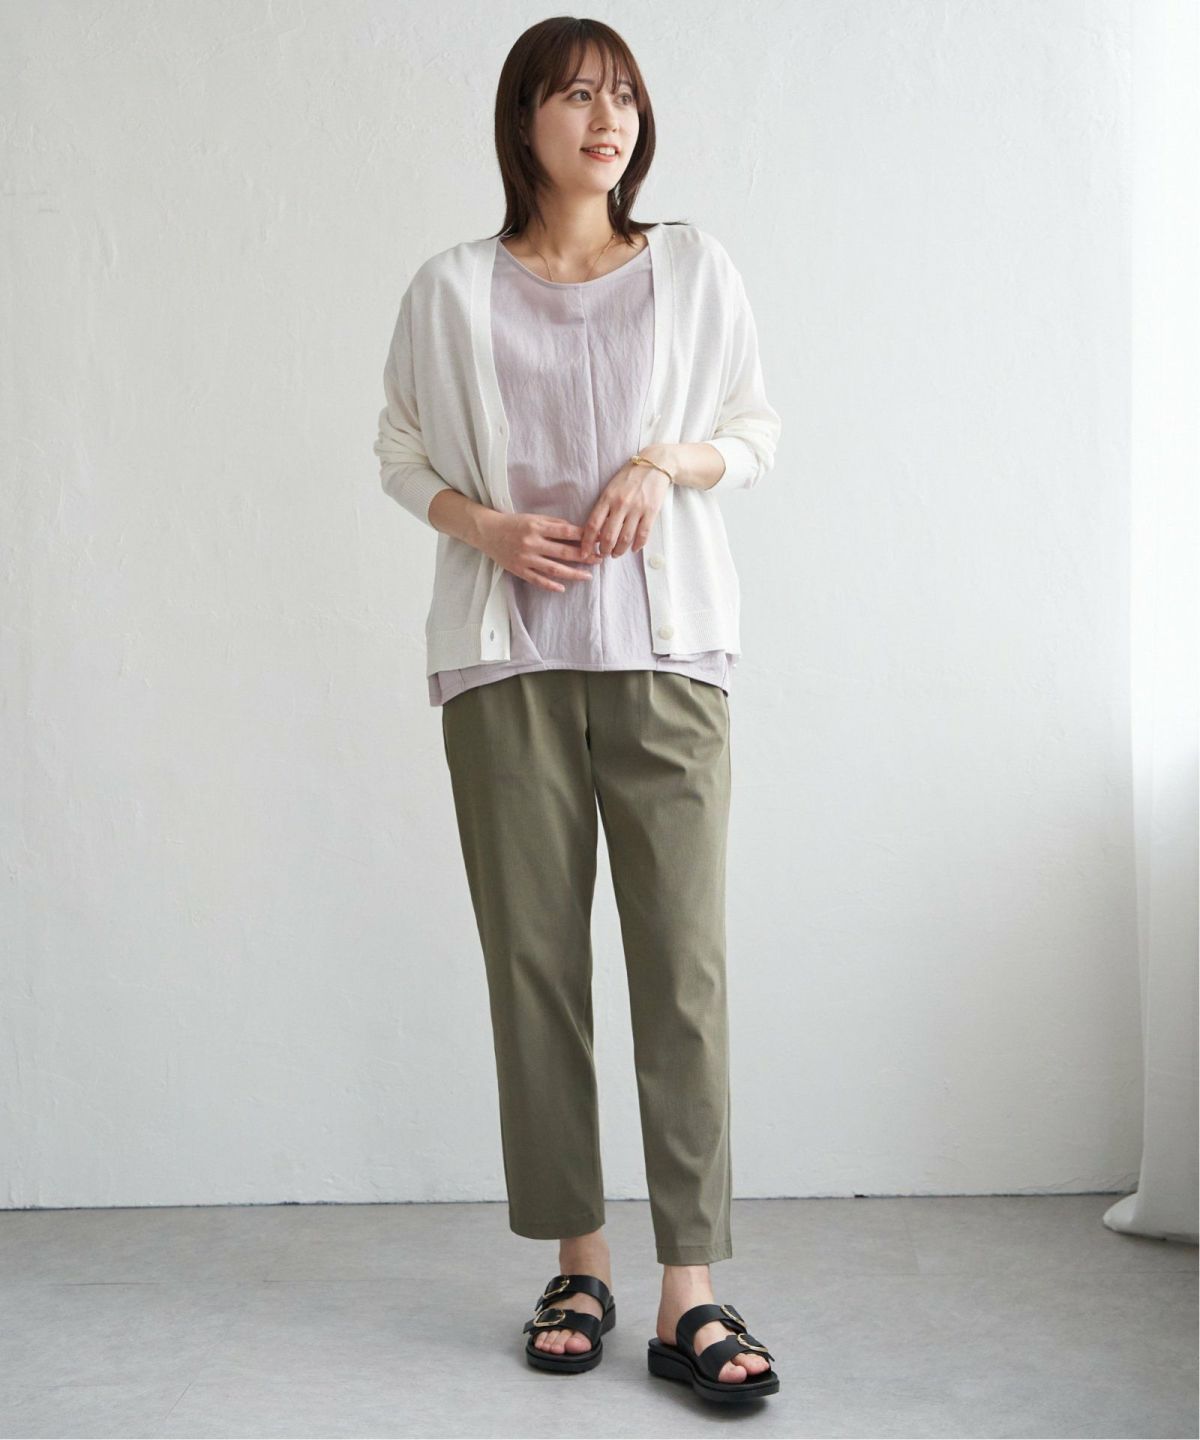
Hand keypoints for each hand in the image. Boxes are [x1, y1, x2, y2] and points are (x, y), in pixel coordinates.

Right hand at [477, 510, 605, 593]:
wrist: (487, 532)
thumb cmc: (514, 523)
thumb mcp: (534, 518)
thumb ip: (554, 524)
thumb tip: (576, 531)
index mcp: (537, 526)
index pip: (566, 532)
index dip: (584, 536)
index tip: (598, 540)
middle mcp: (532, 542)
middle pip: (563, 552)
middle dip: (584, 556)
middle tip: (599, 559)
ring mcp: (525, 558)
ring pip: (553, 569)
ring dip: (573, 573)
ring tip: (588, 576)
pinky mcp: (518, 569)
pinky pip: (537, 580)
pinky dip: (550, 585)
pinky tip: (563, 588)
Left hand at [581, 448, 675, 557]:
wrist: (654, 464)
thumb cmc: (629, 477)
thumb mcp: (610, 488)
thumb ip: (604, 507)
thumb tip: (596, 531)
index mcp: (607, 498)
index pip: (592, 525)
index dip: (586, 542)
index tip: (583, 553)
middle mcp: (620, 504)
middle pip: (608, 536)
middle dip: (603, 550)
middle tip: (603, 554)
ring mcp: (636, 509)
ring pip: (625, 539)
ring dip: (619, 551)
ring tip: (616, 554)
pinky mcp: (651, 511)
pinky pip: (643, 535)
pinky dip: (637, 545)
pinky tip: (633, 549)